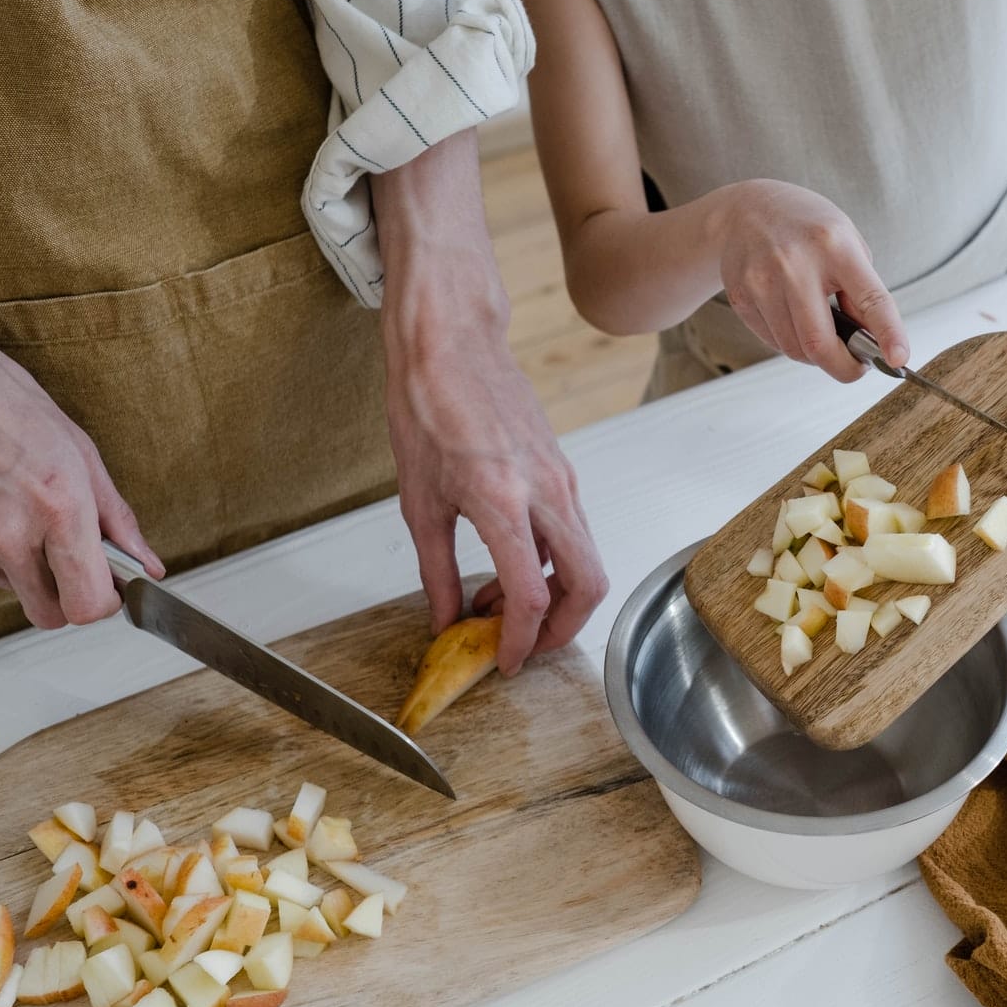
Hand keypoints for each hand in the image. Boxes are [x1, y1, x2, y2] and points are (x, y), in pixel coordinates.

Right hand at [0, 283, 161, 627]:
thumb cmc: (0, 400)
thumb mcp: (80, 452)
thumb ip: (116, 518)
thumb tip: (147, 563)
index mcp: (58, 510)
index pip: (87, 606)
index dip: (102, 603)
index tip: (107, 587)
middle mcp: (6, 535)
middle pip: (47, 613)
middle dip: (64, 595)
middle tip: (67, 557)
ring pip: (8, 585)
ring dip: (21, 563)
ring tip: (16, 507)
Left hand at [383, 311, 605, 674]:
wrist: (452, 344)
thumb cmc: (429, 406)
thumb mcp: (418, 502)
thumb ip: (435, 571)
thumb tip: (446, 620)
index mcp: (504, 503)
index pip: (530, 596)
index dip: (521, 642)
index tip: (505, 662)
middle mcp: (547, 493)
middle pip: (588, 585)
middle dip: (563, 629)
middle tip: (525, 647)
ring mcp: (563, 481)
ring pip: (586, 560)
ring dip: (553, 596)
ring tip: (499, 605)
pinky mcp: (563, 472)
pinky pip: (573, 532)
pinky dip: (551, 564)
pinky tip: (507, 566)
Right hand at [717, 179, 907, 380]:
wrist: (746, 210)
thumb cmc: (806, 229)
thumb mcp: (847, 243)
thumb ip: (862, 292)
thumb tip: (870, 343)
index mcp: (835, 246)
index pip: (870, 299)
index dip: (888, 333)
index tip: (899, 359)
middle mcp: (796, 264)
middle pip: (820, 343)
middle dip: (844, 368)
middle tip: (855, 367)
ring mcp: (763, 281)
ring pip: (795, 349)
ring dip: (815, 353)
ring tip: (820, 329)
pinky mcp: (741, 297)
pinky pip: (773, 342)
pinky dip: (790, 341)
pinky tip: (791, 316)